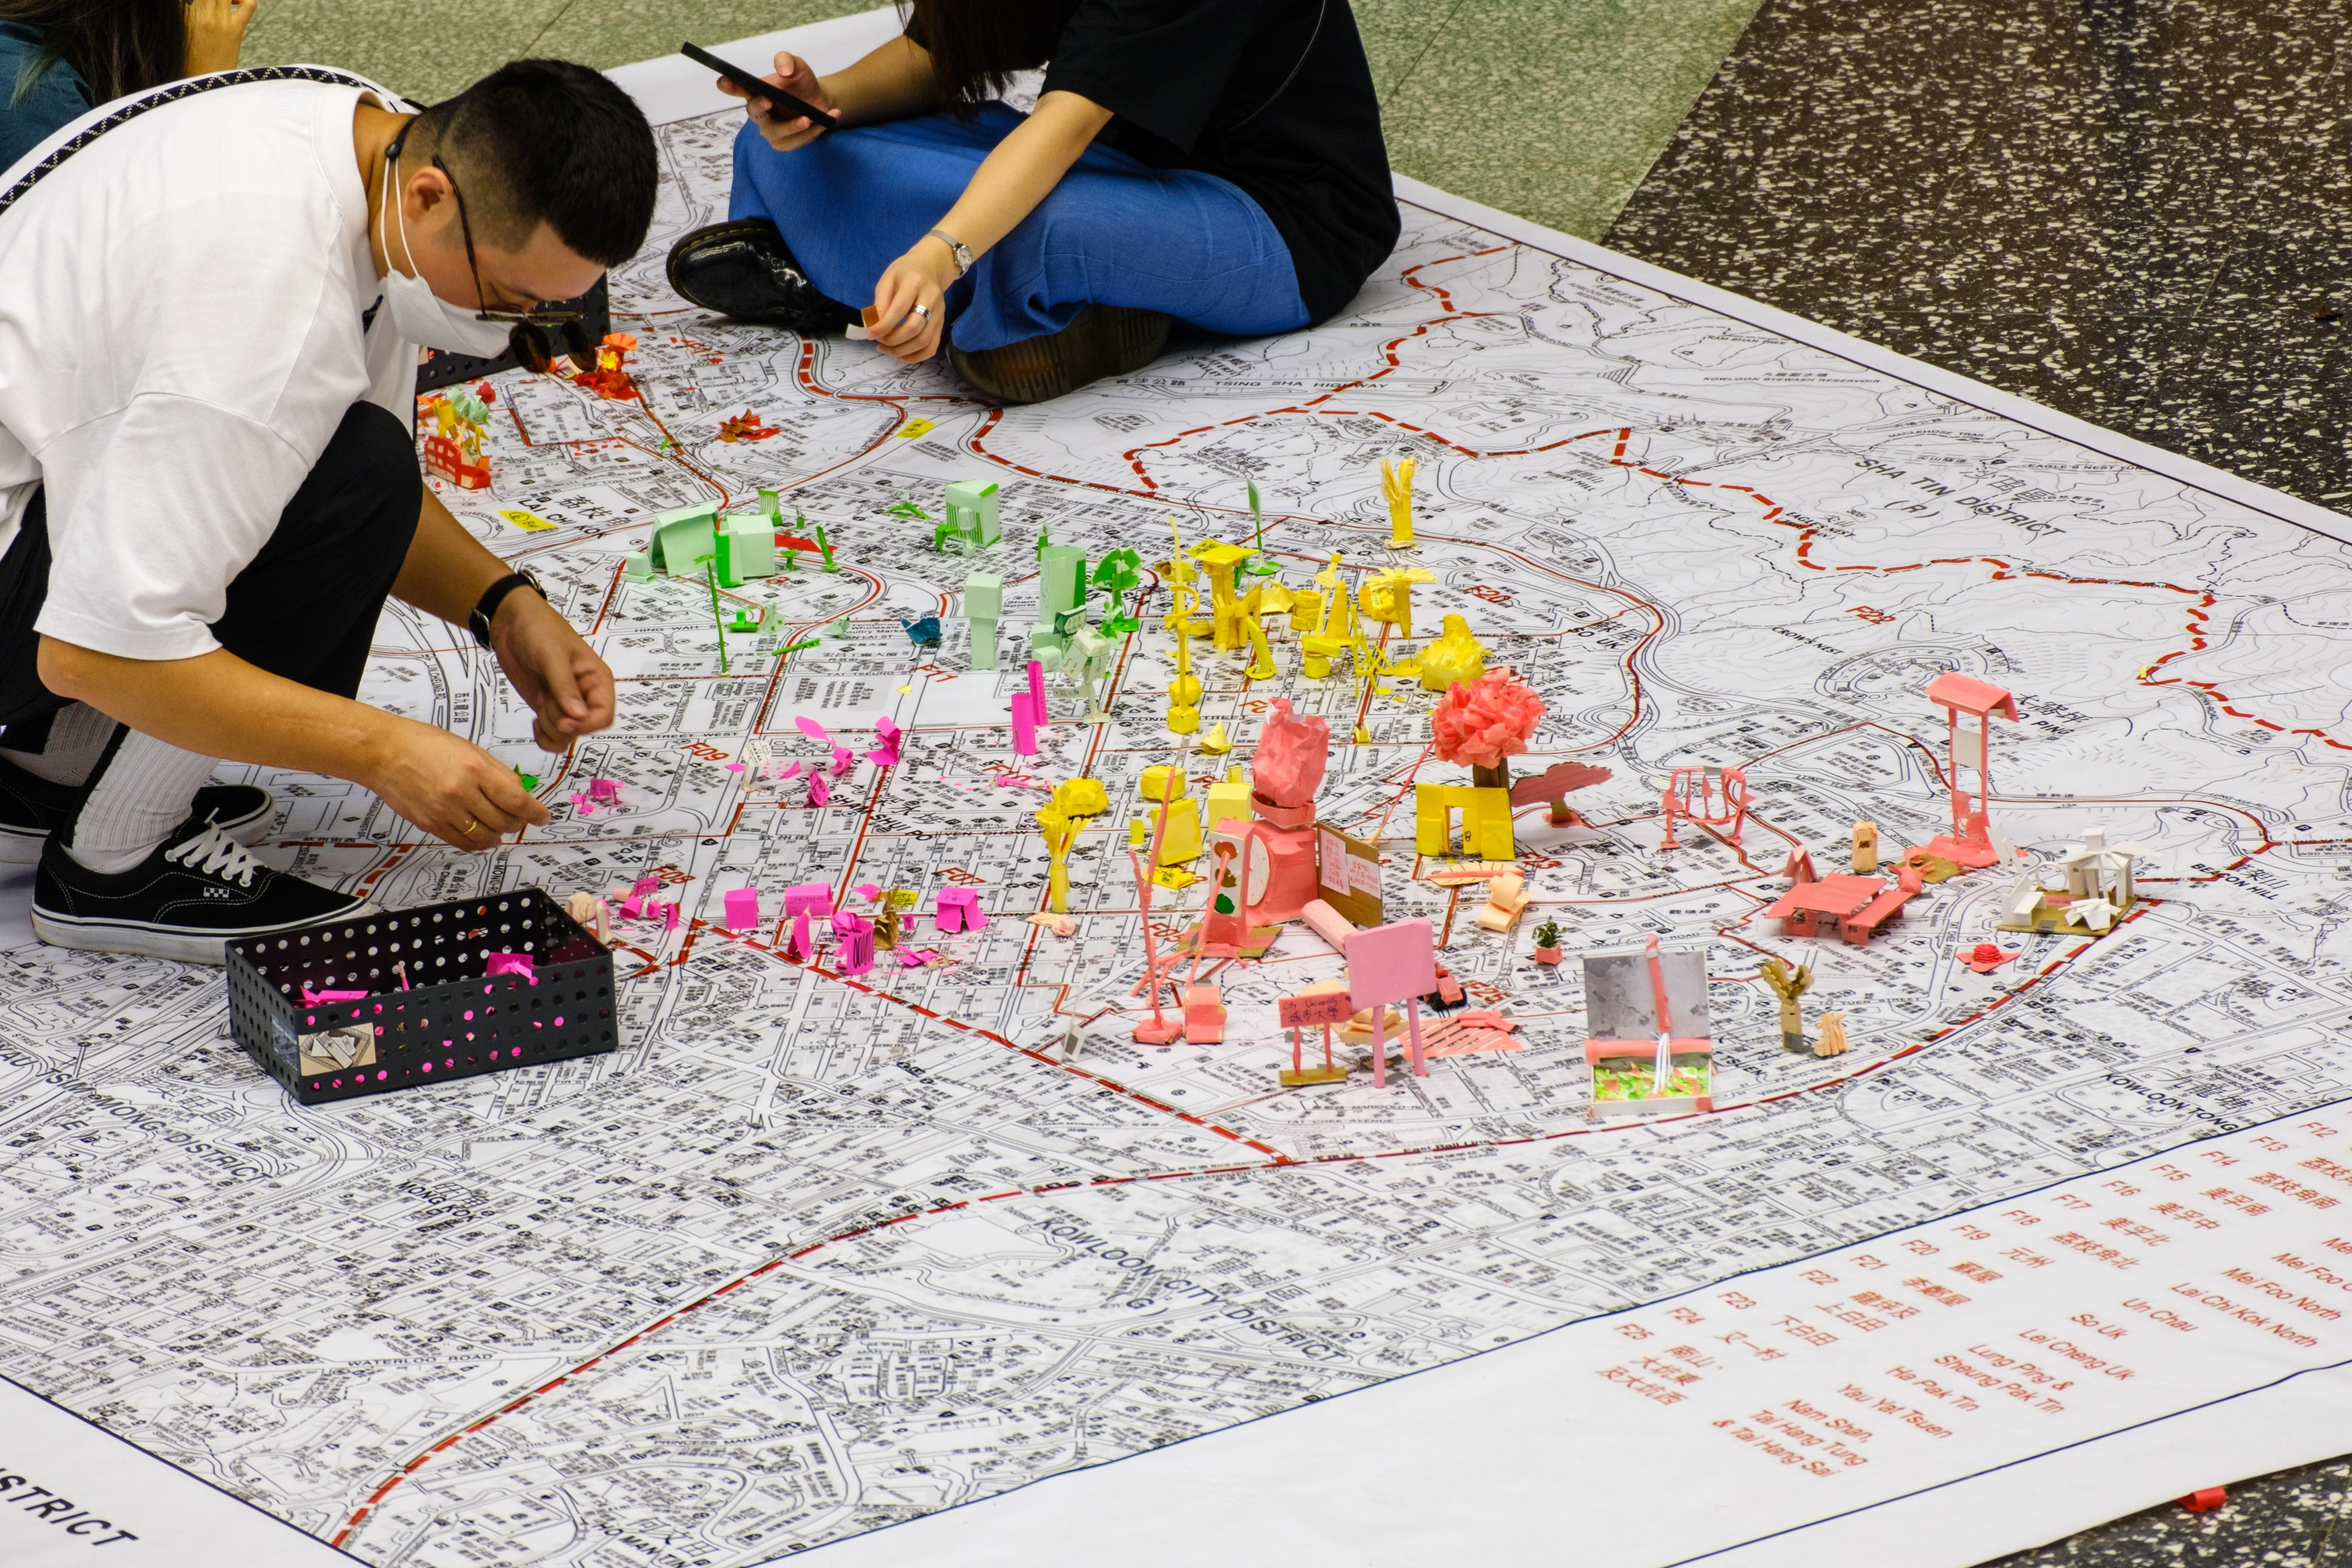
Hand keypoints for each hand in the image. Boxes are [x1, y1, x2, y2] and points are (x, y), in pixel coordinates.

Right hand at [183, 0, 256, 75]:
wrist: (202, 84)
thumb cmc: (186, 60)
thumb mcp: (178, 31)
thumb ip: (185, 14)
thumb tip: (187, 4)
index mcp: (183, 13)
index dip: (194, 0)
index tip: (194, 3)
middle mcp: (201, 13)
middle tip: (209, 4)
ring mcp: (220, 20)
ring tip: (220, 1)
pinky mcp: (235, 30)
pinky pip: (248, 5)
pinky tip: (236, 3)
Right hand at [365, 718, 550, 849]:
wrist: (385, 753)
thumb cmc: (427, 744)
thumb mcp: (470, 749)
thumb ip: (498, 773)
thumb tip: (520, 794)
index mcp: (476, 769)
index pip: (517, 800)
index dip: (535, 813)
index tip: (544, 817)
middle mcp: (461, 793)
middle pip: (504, 821)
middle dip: (518, 823)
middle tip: (520, 818)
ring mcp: (444, 812)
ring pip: (486, 836)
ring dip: (500, 834)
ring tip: (501, 827)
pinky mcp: (430, 824)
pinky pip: (463, 843)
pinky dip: (479, 843)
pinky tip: (484, 836)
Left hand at [489, 590, 616, 752]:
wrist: (511, 622)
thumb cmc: (539, 629)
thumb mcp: (552, 655)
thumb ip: (564, 686)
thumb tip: (578, 716)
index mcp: (597, 680)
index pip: (604, 716)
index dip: (586, 724)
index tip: (564, 720)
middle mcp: (585, 695)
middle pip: (584, 729)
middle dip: (561, 723)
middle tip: (545, 702)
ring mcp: (565, 704)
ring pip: (568, 736)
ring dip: (550, 729)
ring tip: (540, 703)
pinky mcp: (548, 708)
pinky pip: (553, 735)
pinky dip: (544, 737)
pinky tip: (535, 723)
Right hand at [722, 51, 841, 151]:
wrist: (820, 100)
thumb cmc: (801, 83)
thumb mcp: (797, 66)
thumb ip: (787, 61)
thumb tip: (783, 70)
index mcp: (755, 92)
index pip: (737, 88)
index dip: (729, 86)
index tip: (724, 81)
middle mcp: (759, 113)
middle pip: (753, 113)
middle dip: (759, 107)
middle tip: (768, 100)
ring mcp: (771, 130)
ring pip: (776, 133)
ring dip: (792, 127)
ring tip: (809, 118)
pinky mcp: (785, 143)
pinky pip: (796, 141)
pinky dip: (813, 131)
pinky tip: (828, 118)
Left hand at [870, 239, 957, 362]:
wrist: (929, 267)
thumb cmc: (904, 273)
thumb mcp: (887, 280)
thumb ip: (880, 302)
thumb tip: (874, 327)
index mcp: (914, 282)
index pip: (899, 309)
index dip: (884, 326)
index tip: (870, 334)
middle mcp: (931, 298)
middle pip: (914, 328)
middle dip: (893, 340)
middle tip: (879, 342)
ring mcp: (940, 312)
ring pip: (924, 340)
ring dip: (903, 351)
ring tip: (887, 350)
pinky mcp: (942, 323)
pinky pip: (932, 346)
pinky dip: (916, 356)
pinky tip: (901, 355)